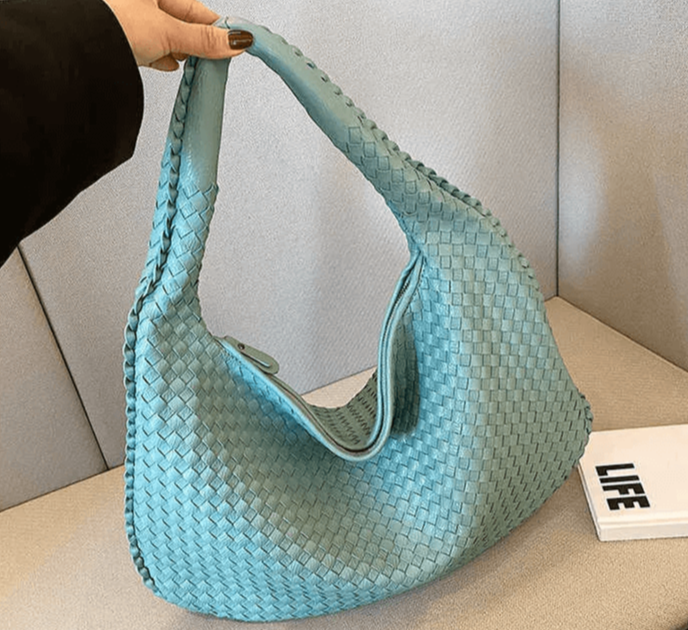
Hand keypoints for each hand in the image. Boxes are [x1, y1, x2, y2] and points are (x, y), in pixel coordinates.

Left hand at [102, 0, 252, 70]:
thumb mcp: (168, 33)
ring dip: (179, 51)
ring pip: (166, 37)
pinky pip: (149, 47)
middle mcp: (141, 2)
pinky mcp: (121, 40)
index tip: (234, 44)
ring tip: (189, 63)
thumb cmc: (111, 25)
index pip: (197, 9)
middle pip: (182, 23)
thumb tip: (236, 42)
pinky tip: (167, 64)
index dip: (216, 28)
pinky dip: (161, 57)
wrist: (76, 49)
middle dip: (197, 42)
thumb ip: (203, 40)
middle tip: (214, 58)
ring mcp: (130, 20)